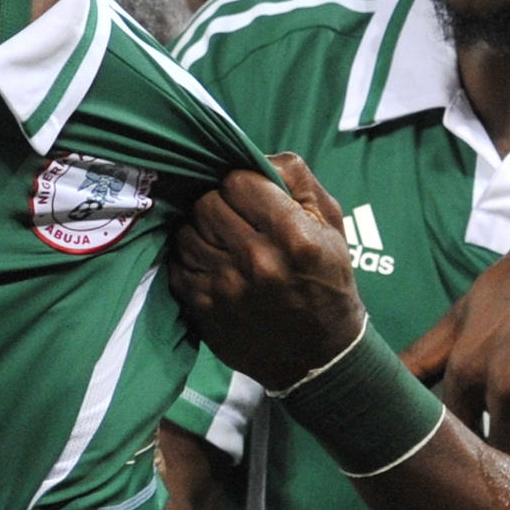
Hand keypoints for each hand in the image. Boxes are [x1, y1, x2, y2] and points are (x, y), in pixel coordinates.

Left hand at [168, 154, 365, 392]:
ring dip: (201, 230)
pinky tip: (211, 262)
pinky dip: (190, 257)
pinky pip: (177, 262)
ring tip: (222, 240)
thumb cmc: (327, 281)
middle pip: (207, 204)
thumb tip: (256, 155)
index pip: (237, 181)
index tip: (250, 196)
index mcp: (292, 235)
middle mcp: (256, 260)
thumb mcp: (331, 225)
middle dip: (219, 204)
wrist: (319, 354)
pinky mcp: (203, 307)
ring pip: (187, 231)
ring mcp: (225, 286)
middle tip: (235, 218)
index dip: (241, 184)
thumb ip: (297, 180)